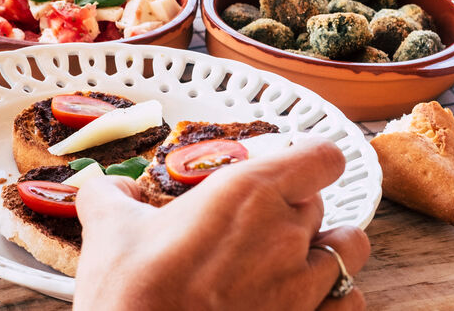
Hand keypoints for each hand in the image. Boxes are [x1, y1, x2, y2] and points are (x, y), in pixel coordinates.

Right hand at [73, 138, 369, 310]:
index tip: (293, 166)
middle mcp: (286, 233)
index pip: (322, 157)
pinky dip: (335, 297)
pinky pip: (349, 302)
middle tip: (260, 225)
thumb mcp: (108, 231)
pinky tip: (306, 300)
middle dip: (296, 210)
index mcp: (248, 193)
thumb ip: (109, 196)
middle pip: (321, 203)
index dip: (309, 160)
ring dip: (327, 249)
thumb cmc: (130, 296)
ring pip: (348, 249)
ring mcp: (303, 285)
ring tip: (296, 260)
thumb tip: (104, 188)